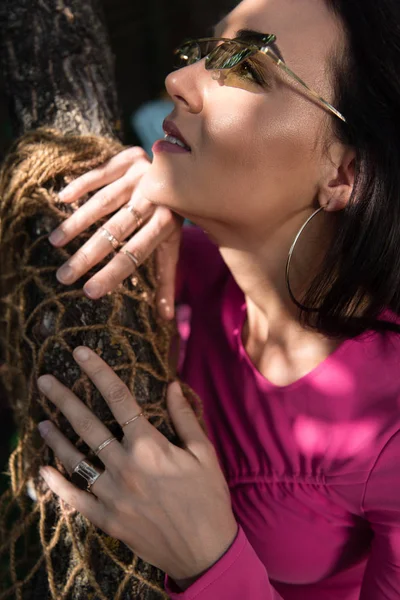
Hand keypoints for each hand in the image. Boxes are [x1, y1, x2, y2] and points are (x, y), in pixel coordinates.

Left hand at [37, 347, 237, 582]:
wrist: (205, 551)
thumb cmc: (208, 497)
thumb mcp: (203, 453)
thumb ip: (184, 417)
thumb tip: (172, 385)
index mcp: (149, 445)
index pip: (118, 398)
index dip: (98, 371)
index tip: (80, 353)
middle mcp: (125, 465)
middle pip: (87, 423)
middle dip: (63, 398)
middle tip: (43, 381)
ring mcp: (112, 494)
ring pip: (75, 458)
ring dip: (55, 437)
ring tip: (41, 420)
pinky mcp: (106, 518)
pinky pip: (75, 498)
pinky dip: (57, 484)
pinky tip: (43, 470)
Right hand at [49, 147, 182, 319]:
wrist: (183, 172)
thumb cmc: (170, 217)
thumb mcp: (172, 246)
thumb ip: (168, 280)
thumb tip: (166, 317)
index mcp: (166, 223)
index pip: (136, 253)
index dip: (113, 273)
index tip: (89, 291)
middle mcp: (154, 199)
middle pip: (117, 231)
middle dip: (88, 255)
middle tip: (64, 275)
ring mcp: (141, 175)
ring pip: (104, 201)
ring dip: (78, 222)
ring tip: (55, 242)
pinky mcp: (128, 157)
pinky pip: (101, 172)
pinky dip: (81, 184)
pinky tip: (62, 199)